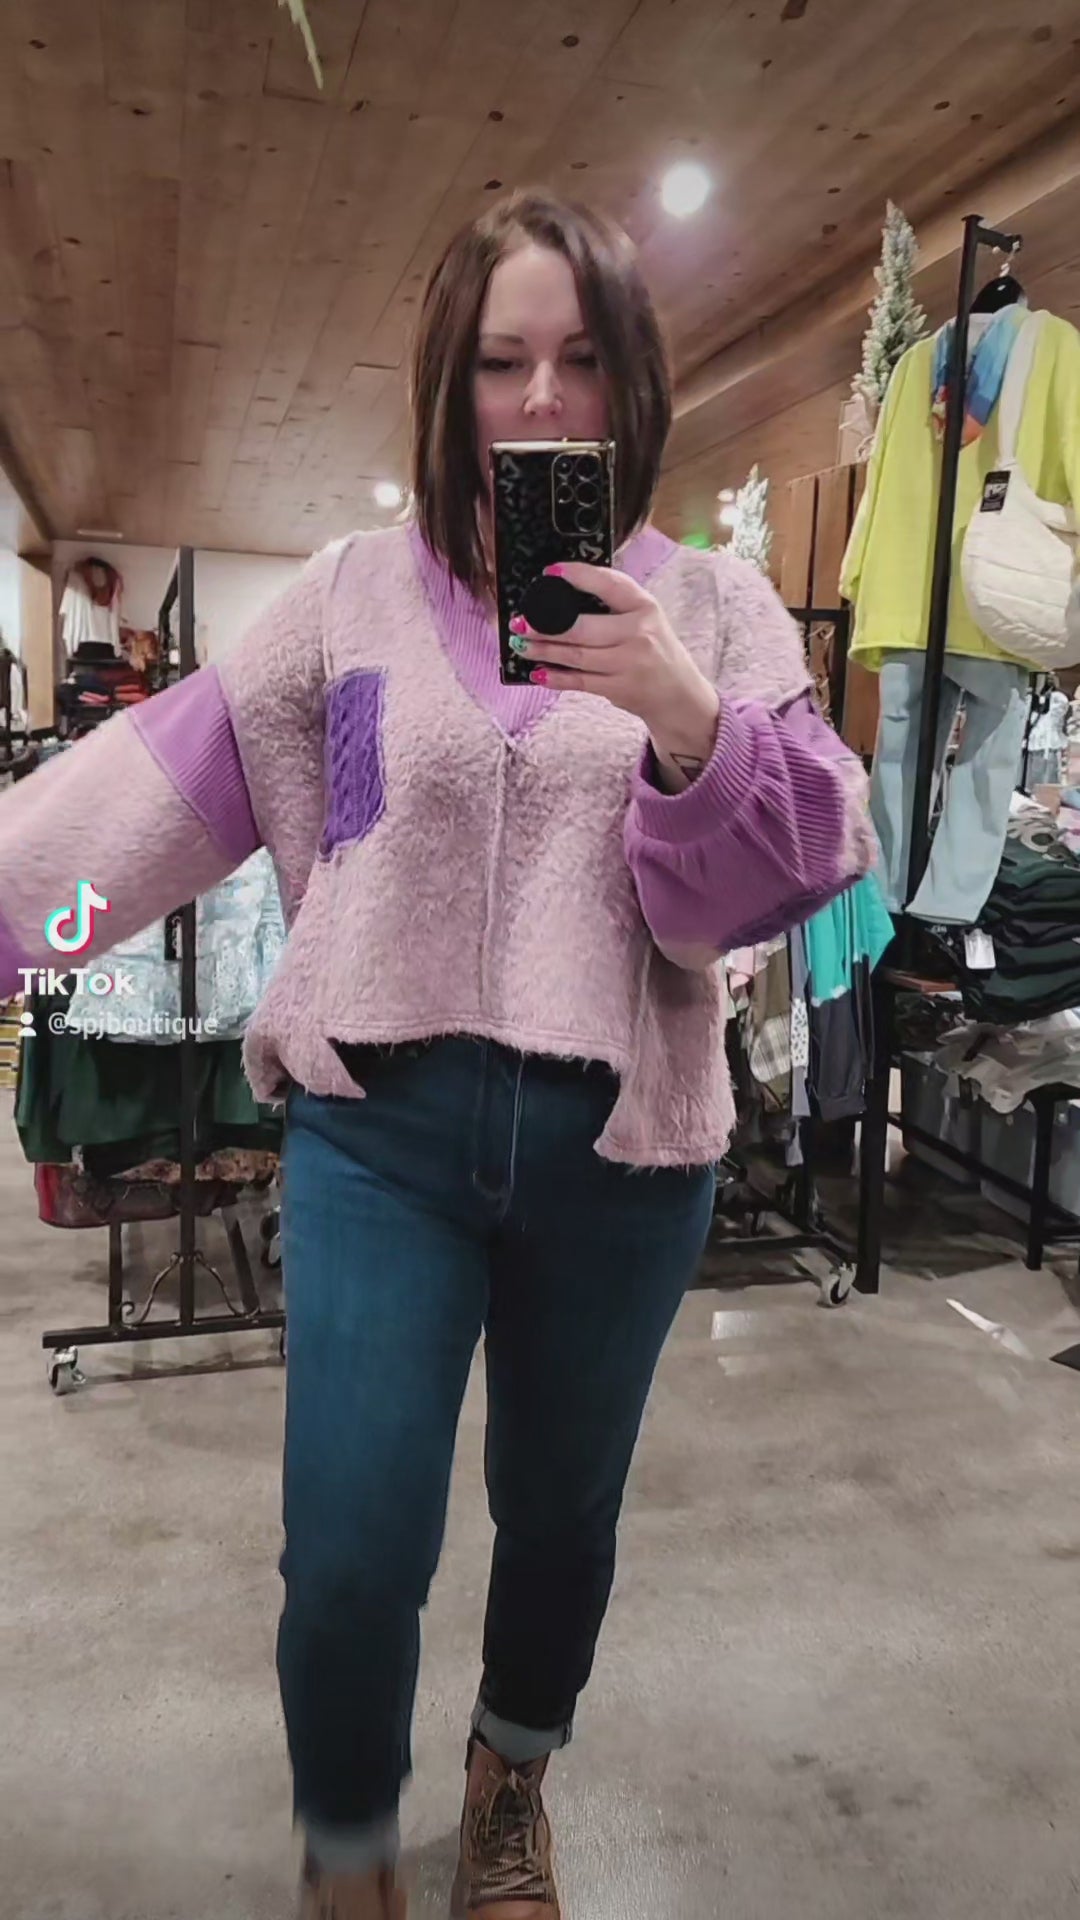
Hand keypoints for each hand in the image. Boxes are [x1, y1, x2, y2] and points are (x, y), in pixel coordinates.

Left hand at [509, 562, 720, 786]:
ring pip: (576, 655)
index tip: (551, 572)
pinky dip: (556, 678)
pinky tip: (538, 672)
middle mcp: (640, 633)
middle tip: (521, 622)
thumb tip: (561, 599)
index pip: (609, 584)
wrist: (678, 694)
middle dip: (545, 625)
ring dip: (543, 650)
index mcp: (645, 606)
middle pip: (583, 627)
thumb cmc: (654, 650)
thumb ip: (614, 606)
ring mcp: (630, 663)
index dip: (578, 575)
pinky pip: (580, 682)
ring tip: (521, 645)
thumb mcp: (646, 619)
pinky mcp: (620, 688)